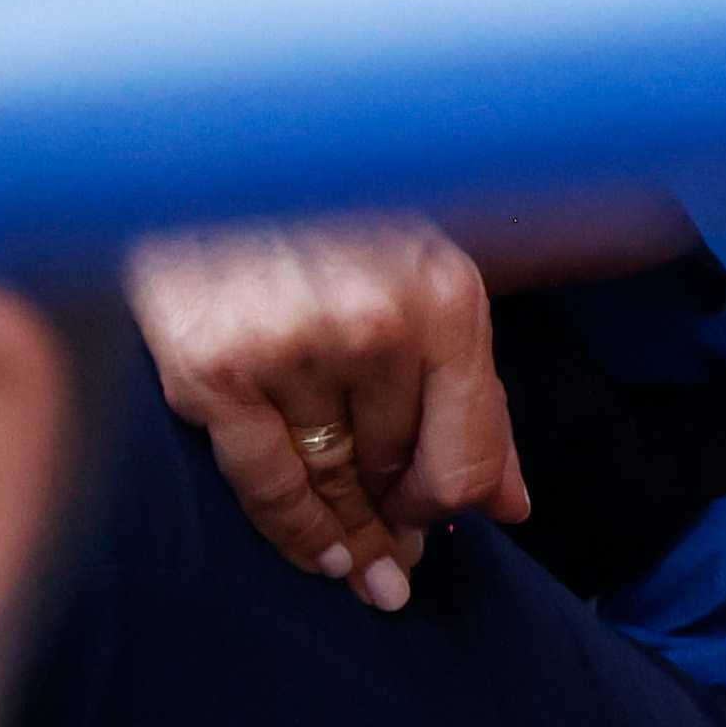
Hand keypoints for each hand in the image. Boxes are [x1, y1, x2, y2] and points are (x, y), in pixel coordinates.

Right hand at [128, 215, 529, 609]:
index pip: (467, 456)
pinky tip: (319, 554)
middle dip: (398, 523)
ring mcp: (292, 346)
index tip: (434, 525)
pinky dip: (296, 532)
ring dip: (350, 537)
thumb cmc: (334, 216)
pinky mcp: (216, 368)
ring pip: (333, 483)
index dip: (451, 505)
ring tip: (359, 568)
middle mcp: (375, 323)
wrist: (214, 158)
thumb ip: (474, 395)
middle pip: (398, 473)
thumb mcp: (426, 281)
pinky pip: (265, 484)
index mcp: (445, 295)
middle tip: (394, 563)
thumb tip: (510, 506)